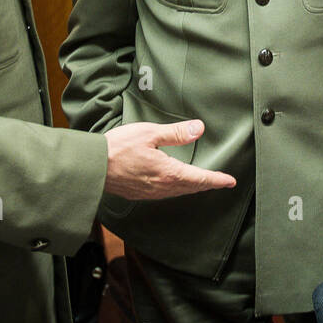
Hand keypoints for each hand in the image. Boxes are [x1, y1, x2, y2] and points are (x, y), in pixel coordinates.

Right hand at [103, 119, 234, 199]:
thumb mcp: (150, 133)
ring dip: (192, 188)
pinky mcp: (139, 194)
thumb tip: (199, 129)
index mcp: (169, 173)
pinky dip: (176, 189)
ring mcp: (150, 193)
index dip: (217, 180)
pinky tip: (173, 185)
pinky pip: (165, 194)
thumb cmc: (118, 148)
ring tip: (201, 183)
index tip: (230, 181)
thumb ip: (176, 133)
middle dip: (207, 184)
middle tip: (220, 182)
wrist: (92, 167)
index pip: (200, 178)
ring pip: (178, 192)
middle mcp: (162, 187)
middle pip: (191, 188)